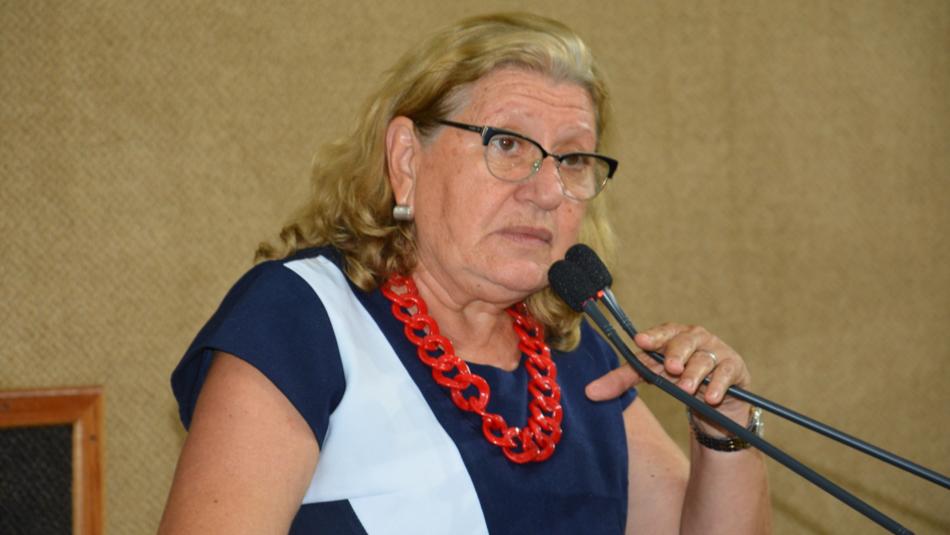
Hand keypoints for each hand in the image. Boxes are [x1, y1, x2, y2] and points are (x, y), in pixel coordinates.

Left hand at [586, 323, 751, 421]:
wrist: (715, 402)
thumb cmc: (678, 380)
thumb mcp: (650, 378)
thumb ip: (621, 381)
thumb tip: (589, 393)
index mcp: (672, 335)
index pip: (661, 332)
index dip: (652, 336)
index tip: (640, 341)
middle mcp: (695, 338)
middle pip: (684, 342)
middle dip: (676, 354)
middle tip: (671, 368)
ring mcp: (717, 351)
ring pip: (704, 360)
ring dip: (695, 374)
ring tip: (687, 388)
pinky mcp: (735, 367)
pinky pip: (726, 373)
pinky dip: (719, 386)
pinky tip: (712, 397)